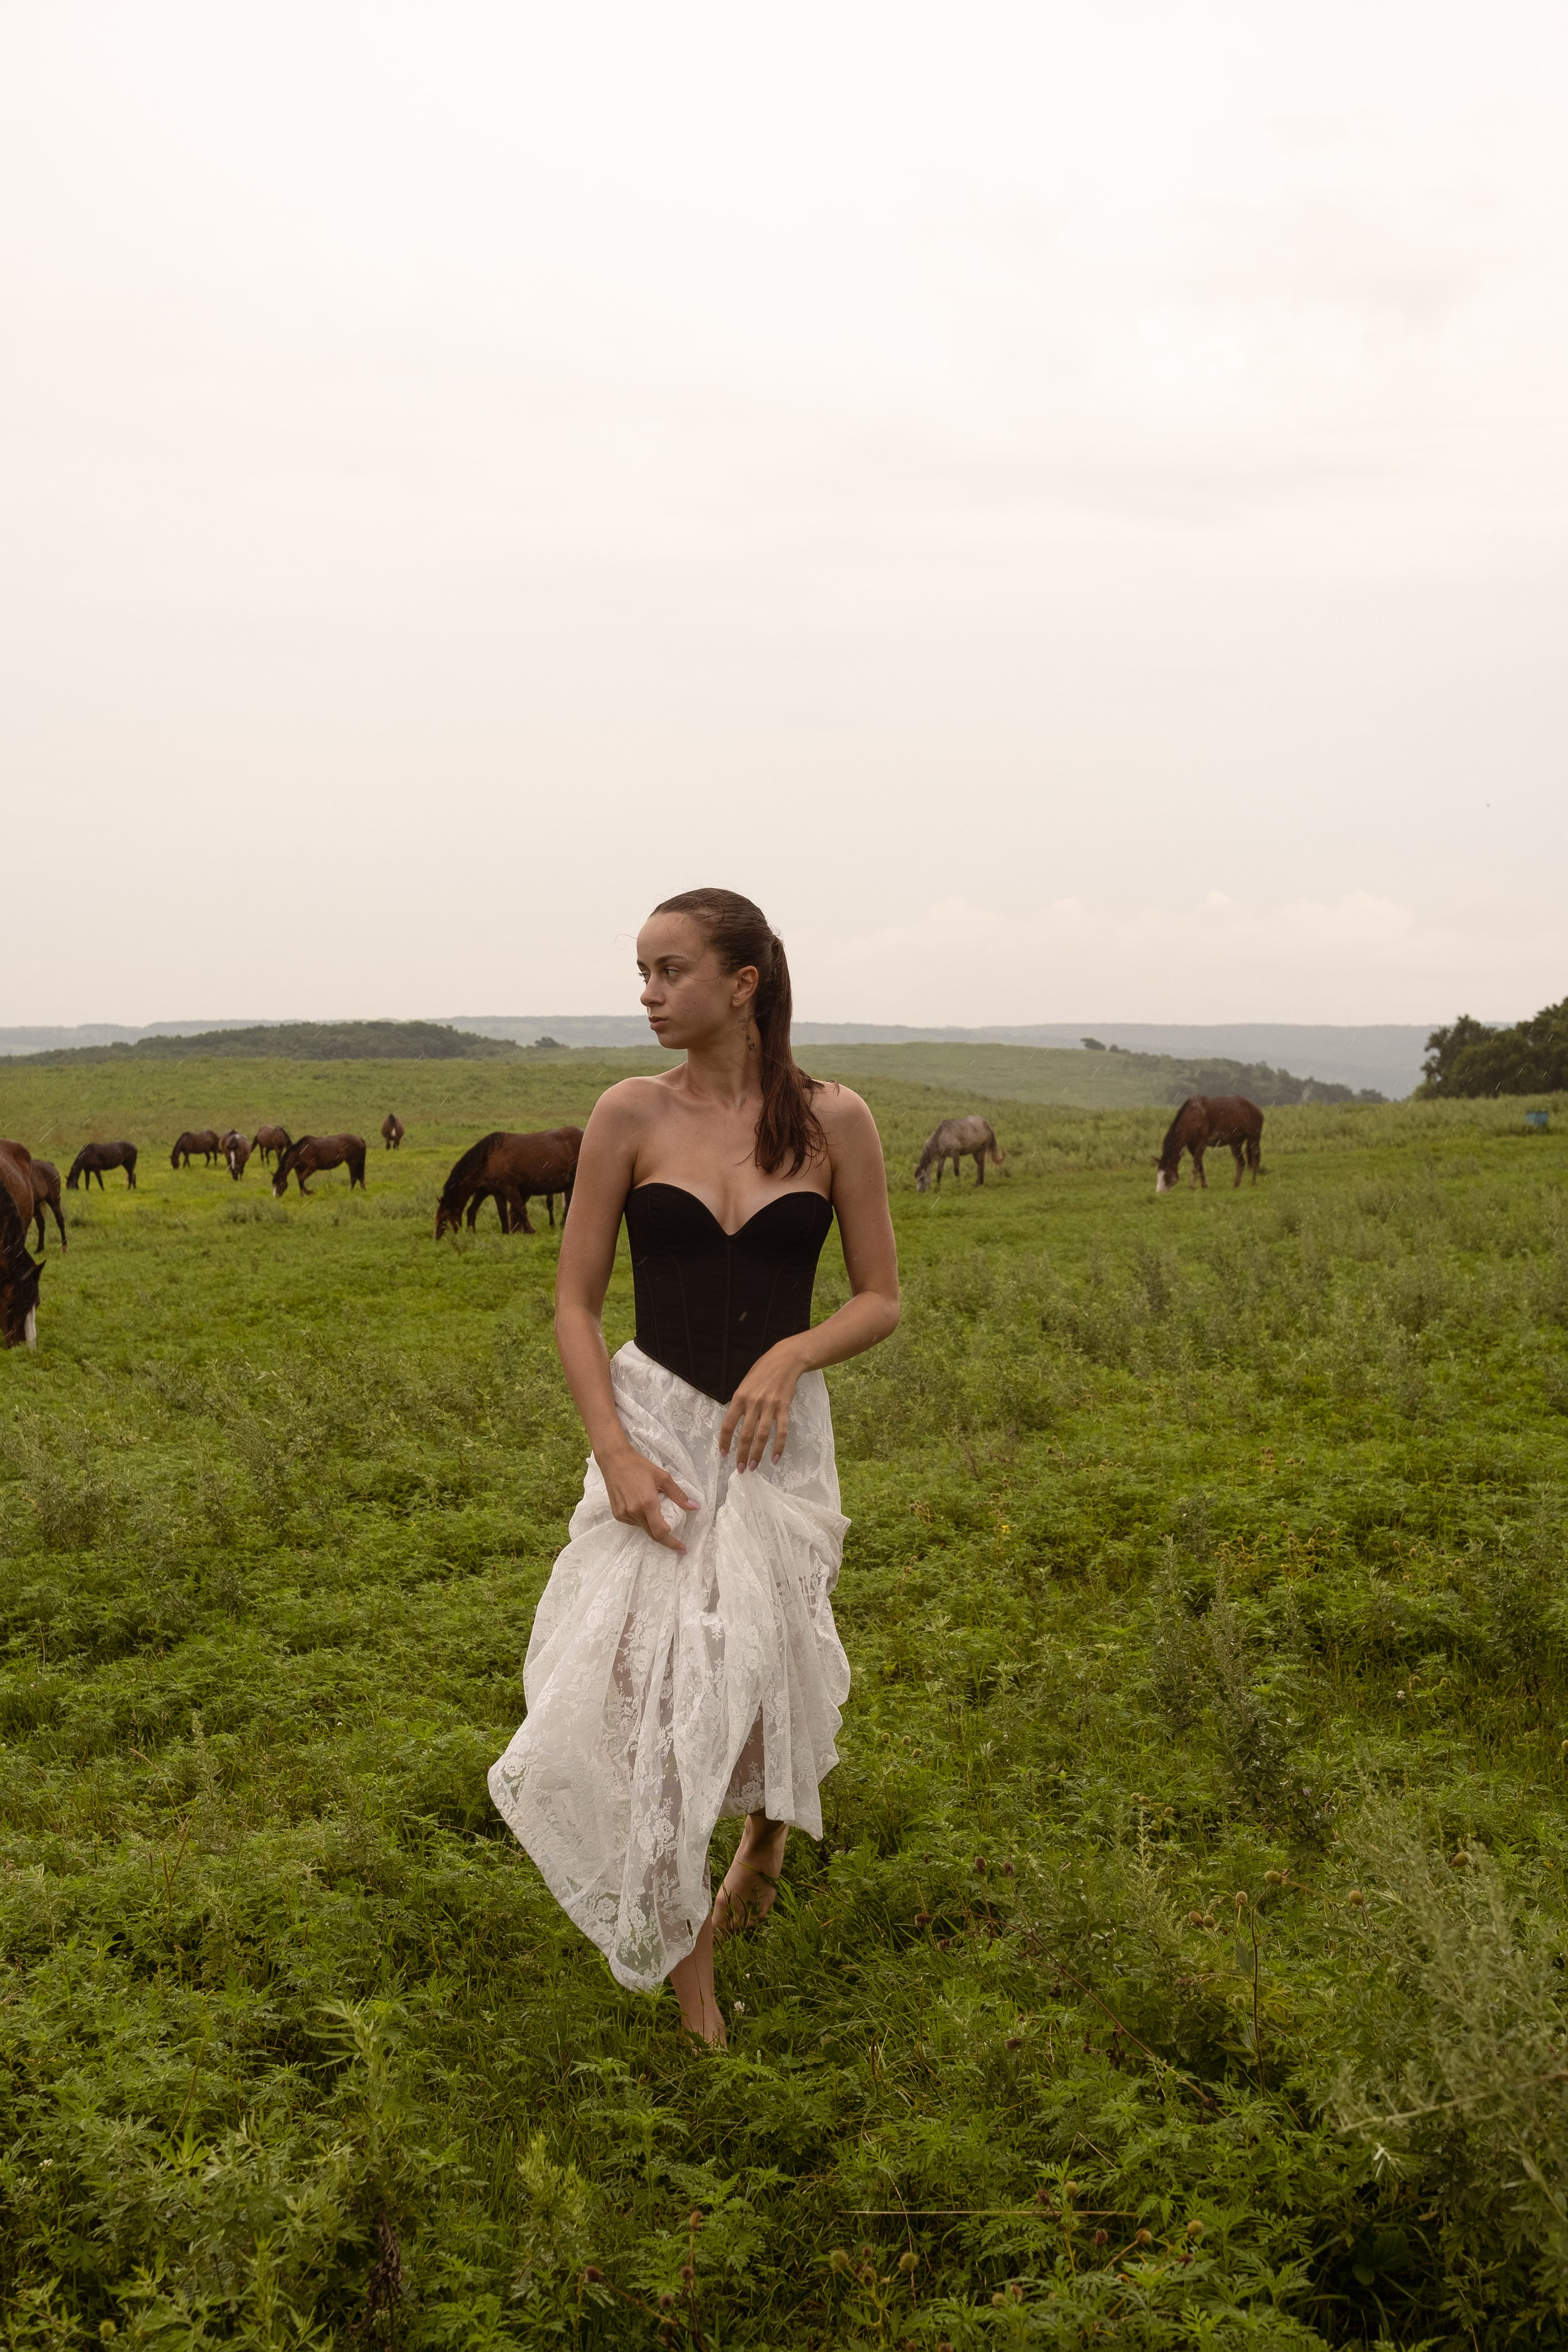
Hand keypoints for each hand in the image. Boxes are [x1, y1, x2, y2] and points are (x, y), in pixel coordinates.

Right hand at [598, 1444, 699, 1552]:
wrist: (614, 1460)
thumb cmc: (640, 1466)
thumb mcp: (663, 1477)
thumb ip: (679, 1495)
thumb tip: (694, 1507)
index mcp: (647, 1503)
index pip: (660, 1531)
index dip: (672, 1541)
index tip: (682, 1547)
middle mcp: (634, 1511)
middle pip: (652, 1535)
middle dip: (666, 1540)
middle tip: (678, 1544)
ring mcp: (623, 1514)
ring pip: (643, 1528)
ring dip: (652, 1525)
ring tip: (654, 1509)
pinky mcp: (617, 1514)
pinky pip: (634, 1522)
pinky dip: (642, 1519)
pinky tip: (642, 1507)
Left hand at [720, 1342, 805, 1471]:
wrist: (785, 1360)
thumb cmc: (762, 1371)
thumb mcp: (744, 1384)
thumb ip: (739, 1403)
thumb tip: (734, 1423)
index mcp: (739, 1398)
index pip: (728, 1424)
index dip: (725, 1442)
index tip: (724, 1455)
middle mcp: (753, 1403)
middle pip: (745, 1435)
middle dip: (741, 1454)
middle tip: (740, 1469)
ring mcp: (770, 1406)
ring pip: (762, 1436)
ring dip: (757, 1454)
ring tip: (753, 1467)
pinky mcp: (784, 1408)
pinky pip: (781, 1431)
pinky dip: (779, 1447)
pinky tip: (775, 1458)